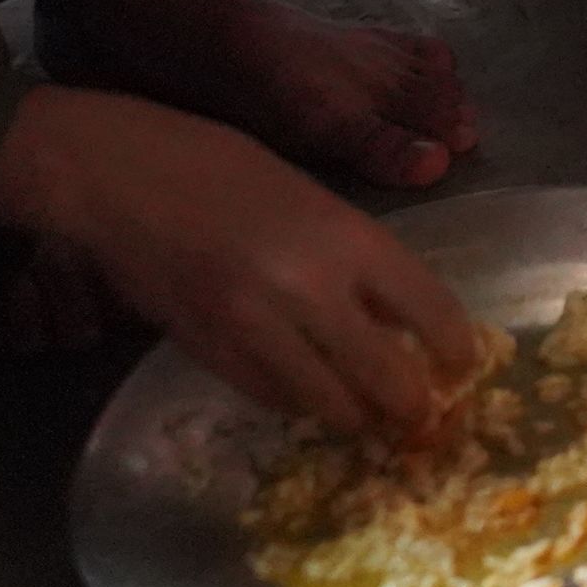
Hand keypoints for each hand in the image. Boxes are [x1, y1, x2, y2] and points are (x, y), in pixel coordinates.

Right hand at [0, 85, 490, 440]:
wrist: (122, 177)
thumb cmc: (224, 169)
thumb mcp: (313, 198)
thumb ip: (355, 259)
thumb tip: (397, 319)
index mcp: (349, 236)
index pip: (429, 308)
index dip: (455, 348)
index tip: (463, 366)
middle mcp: (310, 289)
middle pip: (385, 376)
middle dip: (411, 406)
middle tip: (420, 416)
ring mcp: (256, 328)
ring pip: (327, 402)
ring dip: (354, 416)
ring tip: (368, 417)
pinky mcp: (210, 354)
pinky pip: (271, 397)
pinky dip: (297, 402)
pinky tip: (307, 396)